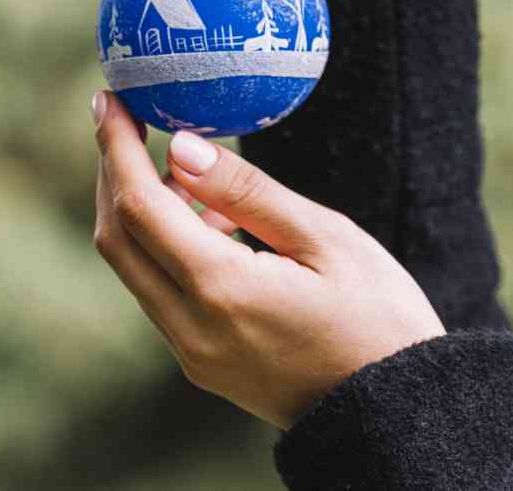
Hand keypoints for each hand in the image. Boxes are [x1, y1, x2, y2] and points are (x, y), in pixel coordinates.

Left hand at [91, 90, 444, 428]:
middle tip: (127, 118)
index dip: (117, 146)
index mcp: (223, 292)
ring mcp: (193, 354)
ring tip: (191, 170)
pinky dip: (166, 247)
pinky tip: (214, 221)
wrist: (401, 415)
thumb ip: (247, 192)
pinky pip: (161, 294)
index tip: (110, 97)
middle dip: (113, 173)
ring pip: (134, 268)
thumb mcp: (327, 238)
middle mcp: (193, 330)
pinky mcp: (202, 364)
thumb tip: (180, 146)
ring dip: (141, 211)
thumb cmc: (382, 319)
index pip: (139, 206)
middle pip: (117, 239)